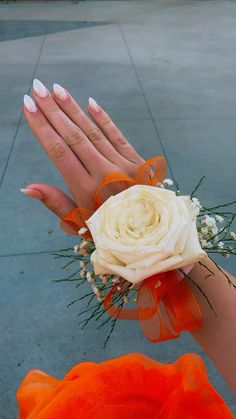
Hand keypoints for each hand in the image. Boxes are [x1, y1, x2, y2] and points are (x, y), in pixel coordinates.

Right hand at [22, 80, 142, 229]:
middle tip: (37, 88)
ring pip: (93, 131)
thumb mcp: (80, 225)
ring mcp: (124, 165)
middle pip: (73, 136)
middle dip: (53, 110)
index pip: (59, 152)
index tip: (27, 107)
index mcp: (87, 191)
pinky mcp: (138, 161)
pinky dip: (103, 119)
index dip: (42, 127)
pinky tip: (90, 102)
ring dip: (73, 109)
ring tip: (56, 89)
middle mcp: (105, 174)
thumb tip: (27, 188)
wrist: (153, 233)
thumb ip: (56, 204)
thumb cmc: (111, 231)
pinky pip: (117, 135)